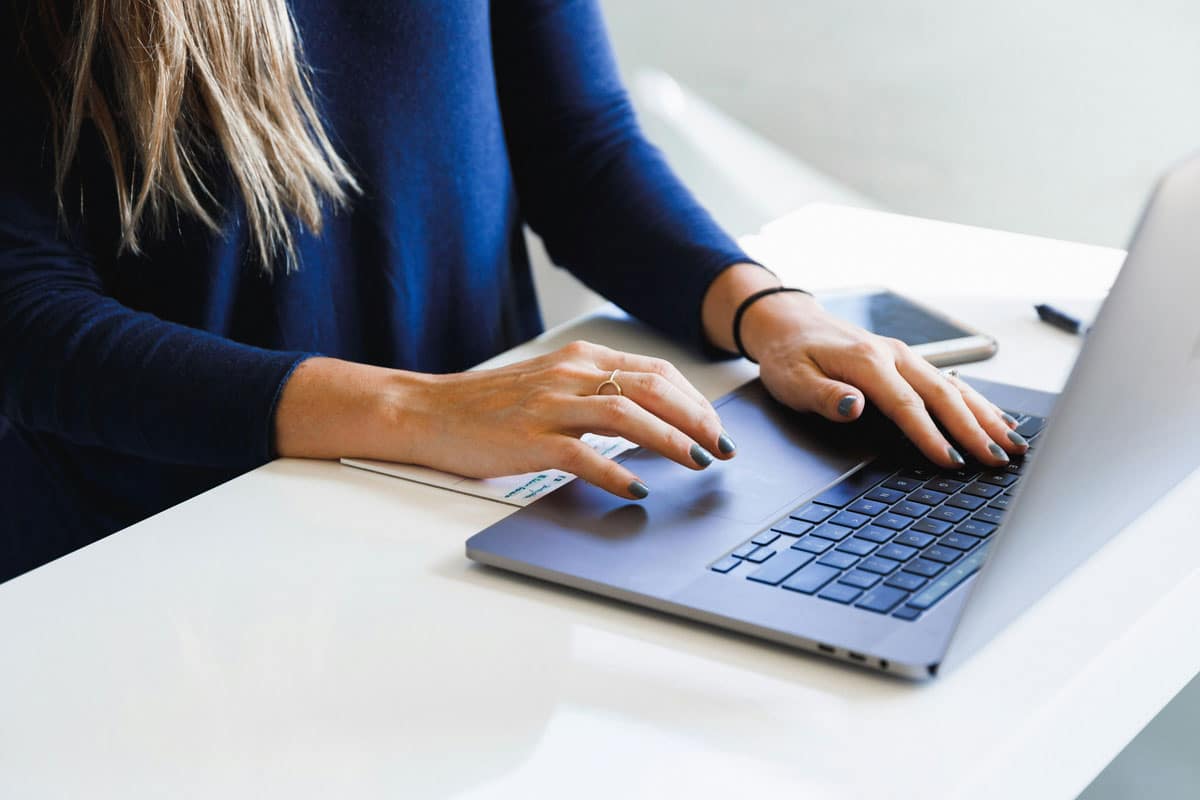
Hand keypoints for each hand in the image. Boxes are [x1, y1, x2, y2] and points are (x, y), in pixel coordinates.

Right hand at [274, 342, 734, 498]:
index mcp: (580, 359)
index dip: (694, 399)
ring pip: (626, 414)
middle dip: (697, 419)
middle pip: (651, 388)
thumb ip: (596, 394)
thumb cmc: (490, 406)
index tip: (717, 426)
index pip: (655, 371)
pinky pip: (582, 455)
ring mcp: (549, 406)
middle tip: (723, 447)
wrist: (428, 411)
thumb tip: (652, 419)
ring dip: (670, 440)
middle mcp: (570, 375)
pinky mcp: (528, 439)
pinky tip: (637, 489)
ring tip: (697, 463)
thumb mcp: (551, 385)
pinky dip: (616, 472)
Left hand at [702, 264, 1026, 468]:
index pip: (906, 404)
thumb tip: (854, 406)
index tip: (951, 461)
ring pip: (955, 388)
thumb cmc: (789, 356)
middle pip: (943, 395)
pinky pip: (951, 382)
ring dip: (986, 416)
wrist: (790, 324)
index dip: (930, 435)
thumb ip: (825, 396)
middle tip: (999, 460)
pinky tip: (998, 419)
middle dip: (974, 429)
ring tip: (1013, 444)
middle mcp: (894, 356)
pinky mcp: (908, 362)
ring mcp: (905, 357)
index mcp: (867, 361)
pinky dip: (977, 402)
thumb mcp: (793, 380)